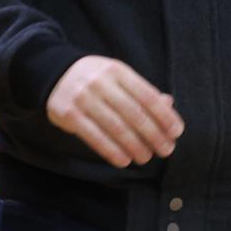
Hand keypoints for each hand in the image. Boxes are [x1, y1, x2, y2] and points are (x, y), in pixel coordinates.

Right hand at [46, 55, 184, 167]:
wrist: (53, 73)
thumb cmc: (96, 79)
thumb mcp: (118, 77)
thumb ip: (141, 91)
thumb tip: (169, 104)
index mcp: (118, 70)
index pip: (147, 95)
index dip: (164, 115)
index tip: (176, 132)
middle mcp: (101, 82)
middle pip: (133, 113)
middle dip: (153, 134)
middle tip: (166, 150)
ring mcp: (83, 98)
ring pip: (115, 127)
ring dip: (134, 145)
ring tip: (146, 158)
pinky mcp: (68, 114)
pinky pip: (94, 136)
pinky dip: (111, 150)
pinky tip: (124, 160)